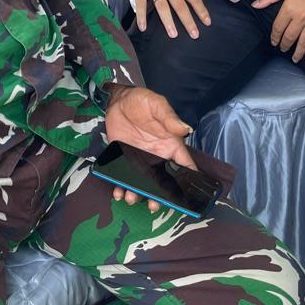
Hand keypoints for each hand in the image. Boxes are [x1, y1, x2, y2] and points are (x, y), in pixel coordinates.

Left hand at [104, 86, 195, 209]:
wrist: (116, 100)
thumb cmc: (140, 100)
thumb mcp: (157, 105)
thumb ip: (169, 118)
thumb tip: (187, 129)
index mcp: (170, 145)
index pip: (185, 166)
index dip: (189, 182)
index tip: (187, 197)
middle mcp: (157, 157)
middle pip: (164, 183)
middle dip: (160, 197)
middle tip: (153, 204)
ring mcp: (140, 162)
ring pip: (143, 185)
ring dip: (139, 195)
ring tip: (131, 197)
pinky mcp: (124, 161)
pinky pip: (124, 179)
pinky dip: (121, 188)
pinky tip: (118, 191)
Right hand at [128, 0, 209, 38]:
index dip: (201, 10)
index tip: (207, 22)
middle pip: (179, 5)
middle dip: (188, 21)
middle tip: (194, 35)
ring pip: (162, 7)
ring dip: (168, 21)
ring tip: (173, 35)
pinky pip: (140, 4)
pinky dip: (141, 16)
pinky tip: (143, 28)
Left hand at [251, 0, 304, 63]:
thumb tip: (255, 5)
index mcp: (289, 9)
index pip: (278, 28)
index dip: (275, 37)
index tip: (274, 41)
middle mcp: (301, 18)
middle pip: (290, 37)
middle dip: (284, 45)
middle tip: (282, 49)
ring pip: (303, 43)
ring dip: (297, 52)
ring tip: (294, 58)